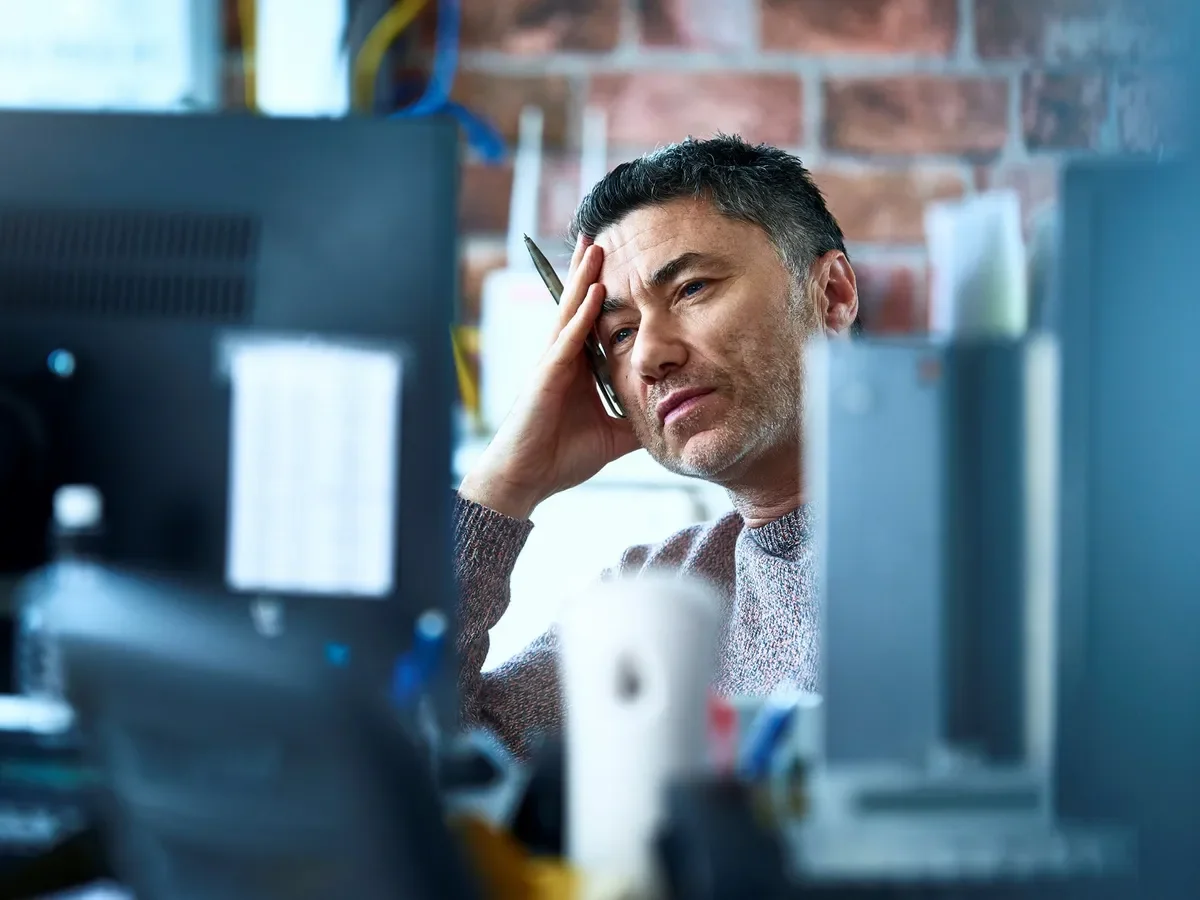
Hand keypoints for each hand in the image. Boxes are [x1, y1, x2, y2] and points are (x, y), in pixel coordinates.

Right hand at [460, 238, 639, 518]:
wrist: (526, 480)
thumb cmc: (559, 458)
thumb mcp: (612, 437)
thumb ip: (636, 421)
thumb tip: (669, 418)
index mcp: (576, 369)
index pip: (591, 321)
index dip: (601, 291)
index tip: (617, 262)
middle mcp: (562, 359)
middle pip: (577, 306)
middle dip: (588, 271)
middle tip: (601, 234)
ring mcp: (551, 365)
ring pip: (570, 313)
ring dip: (584, 280)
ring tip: (594, 246)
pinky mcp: (545, 378)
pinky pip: (567, 341)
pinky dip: (581, 317)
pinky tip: (594, 293)